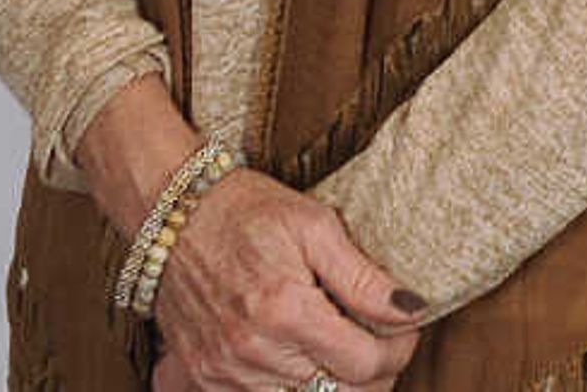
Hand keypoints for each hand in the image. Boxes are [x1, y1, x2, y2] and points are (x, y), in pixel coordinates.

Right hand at [146, 169, 422, 391]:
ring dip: (336, 383)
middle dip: (375, 374)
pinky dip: (294, 387)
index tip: (405, 327)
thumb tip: (413, 310)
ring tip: (346, 348)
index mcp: (285, 311)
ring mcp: (225, 372)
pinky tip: (306, 360)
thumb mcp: (316, 226)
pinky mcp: (206, 379)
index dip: (398, 349)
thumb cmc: (248, 211)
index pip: (365, 364)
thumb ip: (364, 279)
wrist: (173, 215)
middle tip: (383, 342)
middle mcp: (252, 352)